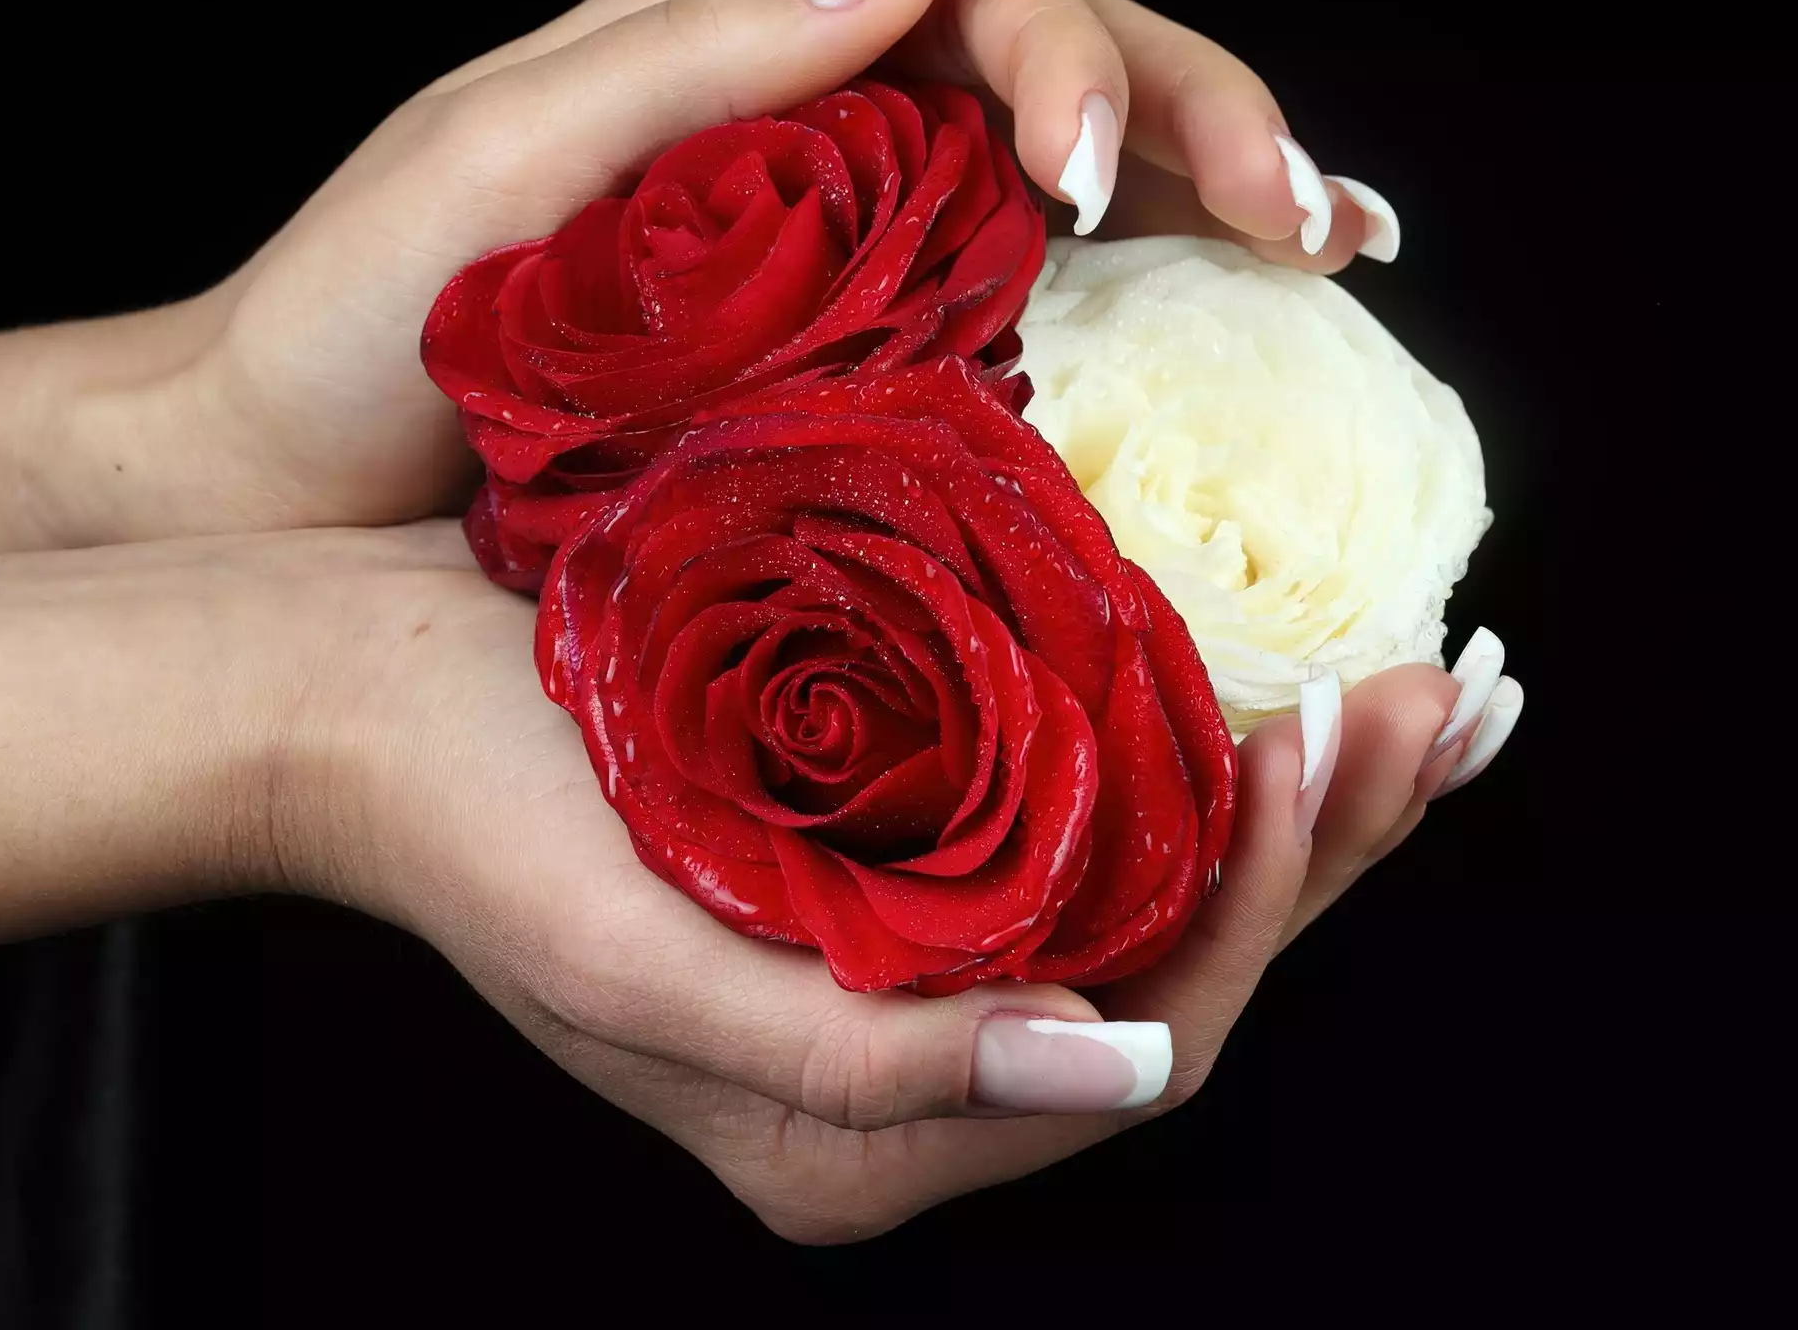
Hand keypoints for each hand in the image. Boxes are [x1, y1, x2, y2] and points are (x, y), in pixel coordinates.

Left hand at [0, 0, 1392, 558]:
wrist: (282, 487)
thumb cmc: (364, 318)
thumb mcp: (508, 154)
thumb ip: (714, 49)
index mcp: (766, 56)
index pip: (991, 2)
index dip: (1086, 68)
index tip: (1100, 185)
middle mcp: (835, 145)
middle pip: (1076, 89)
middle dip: (1214, 131)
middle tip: (1314, 223)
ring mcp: (860, 266)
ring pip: (1086, 203)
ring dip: (1219, 215)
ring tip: (1328, 260)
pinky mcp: (863, 386)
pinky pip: (1034, 335)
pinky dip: (1147, 333)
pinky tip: (1229, 367)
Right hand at [301, 526, 1506, 1243]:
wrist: (356, 696)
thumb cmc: (468, 822)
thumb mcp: (634, 964)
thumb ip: (865, 1062)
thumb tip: (1120, 1064)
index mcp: (853, 1134)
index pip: (1137, 1051)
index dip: (1256, 911)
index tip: (1313, 735)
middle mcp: (905, 1063)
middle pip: (1180, 971)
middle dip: (1325, 848)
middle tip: (1441, 700)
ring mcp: (902, 956)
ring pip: (1154, 891)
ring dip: (1289, 793)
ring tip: (1414, 684)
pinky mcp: (889, 854)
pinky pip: (1085, 815)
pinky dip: (1188, 741)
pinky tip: (1265, 663)